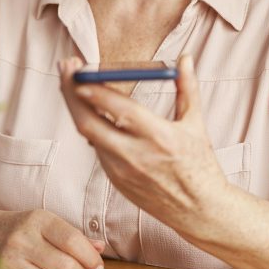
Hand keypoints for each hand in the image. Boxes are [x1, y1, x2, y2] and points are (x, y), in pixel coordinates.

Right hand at [0, 207, 104, 268]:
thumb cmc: (22, 228)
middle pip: (66, 266)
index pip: (72, 241)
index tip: (99, 266)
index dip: (91, 257)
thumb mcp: (46, 223)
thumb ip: (74, 235)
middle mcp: (22, 241)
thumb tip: (100, 248)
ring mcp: (10, 264)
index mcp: (38, 221)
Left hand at [59, 55, 228, 237]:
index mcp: (159, 137)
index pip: (119, 109)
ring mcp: (122, 171)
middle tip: (67, 68)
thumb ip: (187, 87)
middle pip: (89, 122)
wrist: (199, 210)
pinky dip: (92, 127)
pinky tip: (91, 112)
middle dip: (71, 92)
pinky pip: (97, 149)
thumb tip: (185, 58)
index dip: (96, 90)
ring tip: (75, 84)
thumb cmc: (201, 166)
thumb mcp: (196, 125)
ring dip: (78, 108)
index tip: (81, 71)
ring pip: (88, 135)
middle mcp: (136, 156)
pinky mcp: (117, 181)